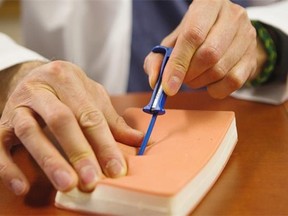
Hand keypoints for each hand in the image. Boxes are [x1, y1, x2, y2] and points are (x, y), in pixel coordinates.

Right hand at [0, 61, 142, 194]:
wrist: (32, 76)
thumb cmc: (67, 89)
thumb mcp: (91, 96)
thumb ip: (112, 120)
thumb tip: (139, 140)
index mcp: (68, 79)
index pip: (89, 115)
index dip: (104, 143)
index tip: (116, 169)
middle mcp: (41, 89)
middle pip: (61, 120)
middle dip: (78, 151)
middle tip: (92, 179)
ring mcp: (18, 105)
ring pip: (31, 132)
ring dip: (49, 160)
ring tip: (67, 184)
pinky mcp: (1, 122)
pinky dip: (8, 167)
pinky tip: (22, 186)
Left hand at [144, 0, 258, 98]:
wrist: (226, 35)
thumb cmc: (195, 37)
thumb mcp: (174, 41)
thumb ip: (158, 59)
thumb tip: (155, 81)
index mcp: (208, 4)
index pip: (193, 35)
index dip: (178, 63)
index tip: (168, 86)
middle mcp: (232, 15)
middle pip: (208, 54)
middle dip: (189, 74)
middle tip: (182, 78)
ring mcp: (247, 35)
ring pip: (220, 70)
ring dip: (200, 82)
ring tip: (193, 77)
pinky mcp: (252, 56)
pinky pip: (233, 82)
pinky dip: (215, 89)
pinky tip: (209, 82)